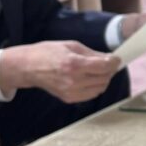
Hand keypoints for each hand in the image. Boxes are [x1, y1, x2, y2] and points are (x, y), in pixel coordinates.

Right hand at [0, 41, 120, 102]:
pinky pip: (91, 95)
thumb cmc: (48, 52)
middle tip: (108, 64)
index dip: (114, 62)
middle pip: (104, 78)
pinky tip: (90, 79)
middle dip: (109, 70)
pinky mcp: (69, 99)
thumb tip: (110, 58)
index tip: (117, 59)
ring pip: (100, 88)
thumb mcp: (71, 45)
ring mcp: (71, 92)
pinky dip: (95, 87)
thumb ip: (92, 53)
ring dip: (103, 79)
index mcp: (74, 64)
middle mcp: (74, 80)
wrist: (28, 67)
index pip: (104, 66)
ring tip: (98, 71)